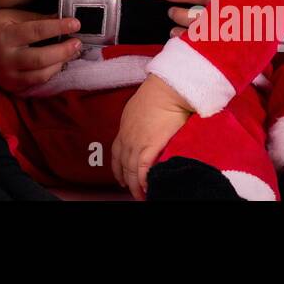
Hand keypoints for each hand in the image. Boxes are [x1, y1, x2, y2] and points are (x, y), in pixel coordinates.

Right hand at [0, 7, 83, 92]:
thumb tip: (63, 20)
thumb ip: (37, 19)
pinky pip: (34, 84)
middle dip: (63, 51)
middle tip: (77, 43)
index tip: (76, 23)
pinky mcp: (9, 85)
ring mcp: (7, 75)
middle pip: (42, 58)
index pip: (38, 31)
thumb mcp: (11, 15)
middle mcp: (6, 58)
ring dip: (59, 65)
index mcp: (6, 36)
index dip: (59, 27)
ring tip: (70, 54)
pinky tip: (56, 65)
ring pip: (40, 75)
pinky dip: (48, 75)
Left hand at [112, 74, 194, 199]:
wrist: (166, 89)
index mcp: (125, 127)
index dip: (117, 167)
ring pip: (131, 170)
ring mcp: (137, 142)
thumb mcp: (139, 108)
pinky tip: (147, 187)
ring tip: (141, 195)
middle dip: (126, 180)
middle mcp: (127, 137)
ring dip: (135, 185)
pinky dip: (144, 180)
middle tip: (132, 190)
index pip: (116, 152)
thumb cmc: (158, 92)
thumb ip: (139, 121)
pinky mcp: (150, 145)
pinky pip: (143, 169)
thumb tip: (146, 127)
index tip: (121, 176)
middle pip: (122, 165)